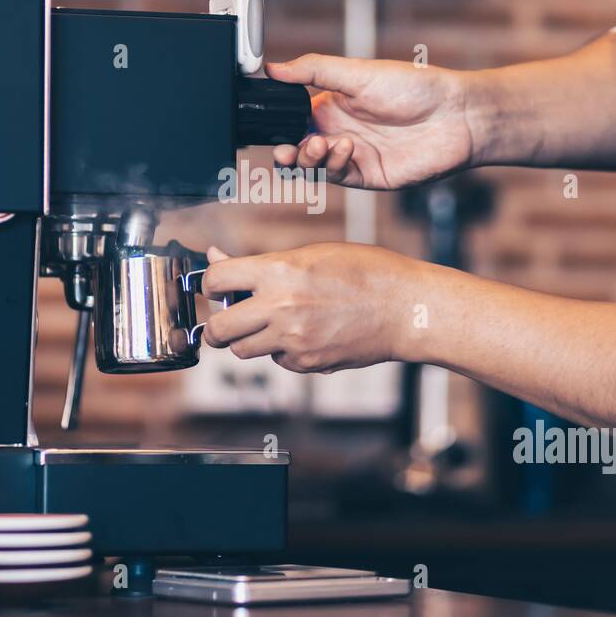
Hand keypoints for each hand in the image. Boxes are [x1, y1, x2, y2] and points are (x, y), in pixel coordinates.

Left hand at [200, 244, 424, 372]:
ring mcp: (293, 339)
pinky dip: (282, 350)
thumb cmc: (366, 272)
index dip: (210, 283)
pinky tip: (304, 333)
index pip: (215, 280)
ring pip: (242, 351)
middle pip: (218, 329)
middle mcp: (280, 307)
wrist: (405, 308)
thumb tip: (216, 256)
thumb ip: (261, 261)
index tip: (216, 286)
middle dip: (215, 326)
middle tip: (224, 320)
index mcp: (278, 270)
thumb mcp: (311, 253)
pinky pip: (277, 360)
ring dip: (247, 339)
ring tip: (269, 324)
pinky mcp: (307, 363)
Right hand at [267, 54, 478, 189]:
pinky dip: (334, 166)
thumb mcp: (357, 72)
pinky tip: (345, 148)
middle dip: (287, 152)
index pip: (293, 120)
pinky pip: (339, 177)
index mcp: (332, 105)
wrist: (455, 116)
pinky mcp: (368, 176)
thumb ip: (312, 70)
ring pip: (315, 167)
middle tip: (286, 150)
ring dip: (309, 159)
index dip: (278, 126)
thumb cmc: (414, 87)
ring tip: (320, 145)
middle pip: (298, 149)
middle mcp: (339, 131)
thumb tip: (272, 66)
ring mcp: (353, 156)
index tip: (268, 126)